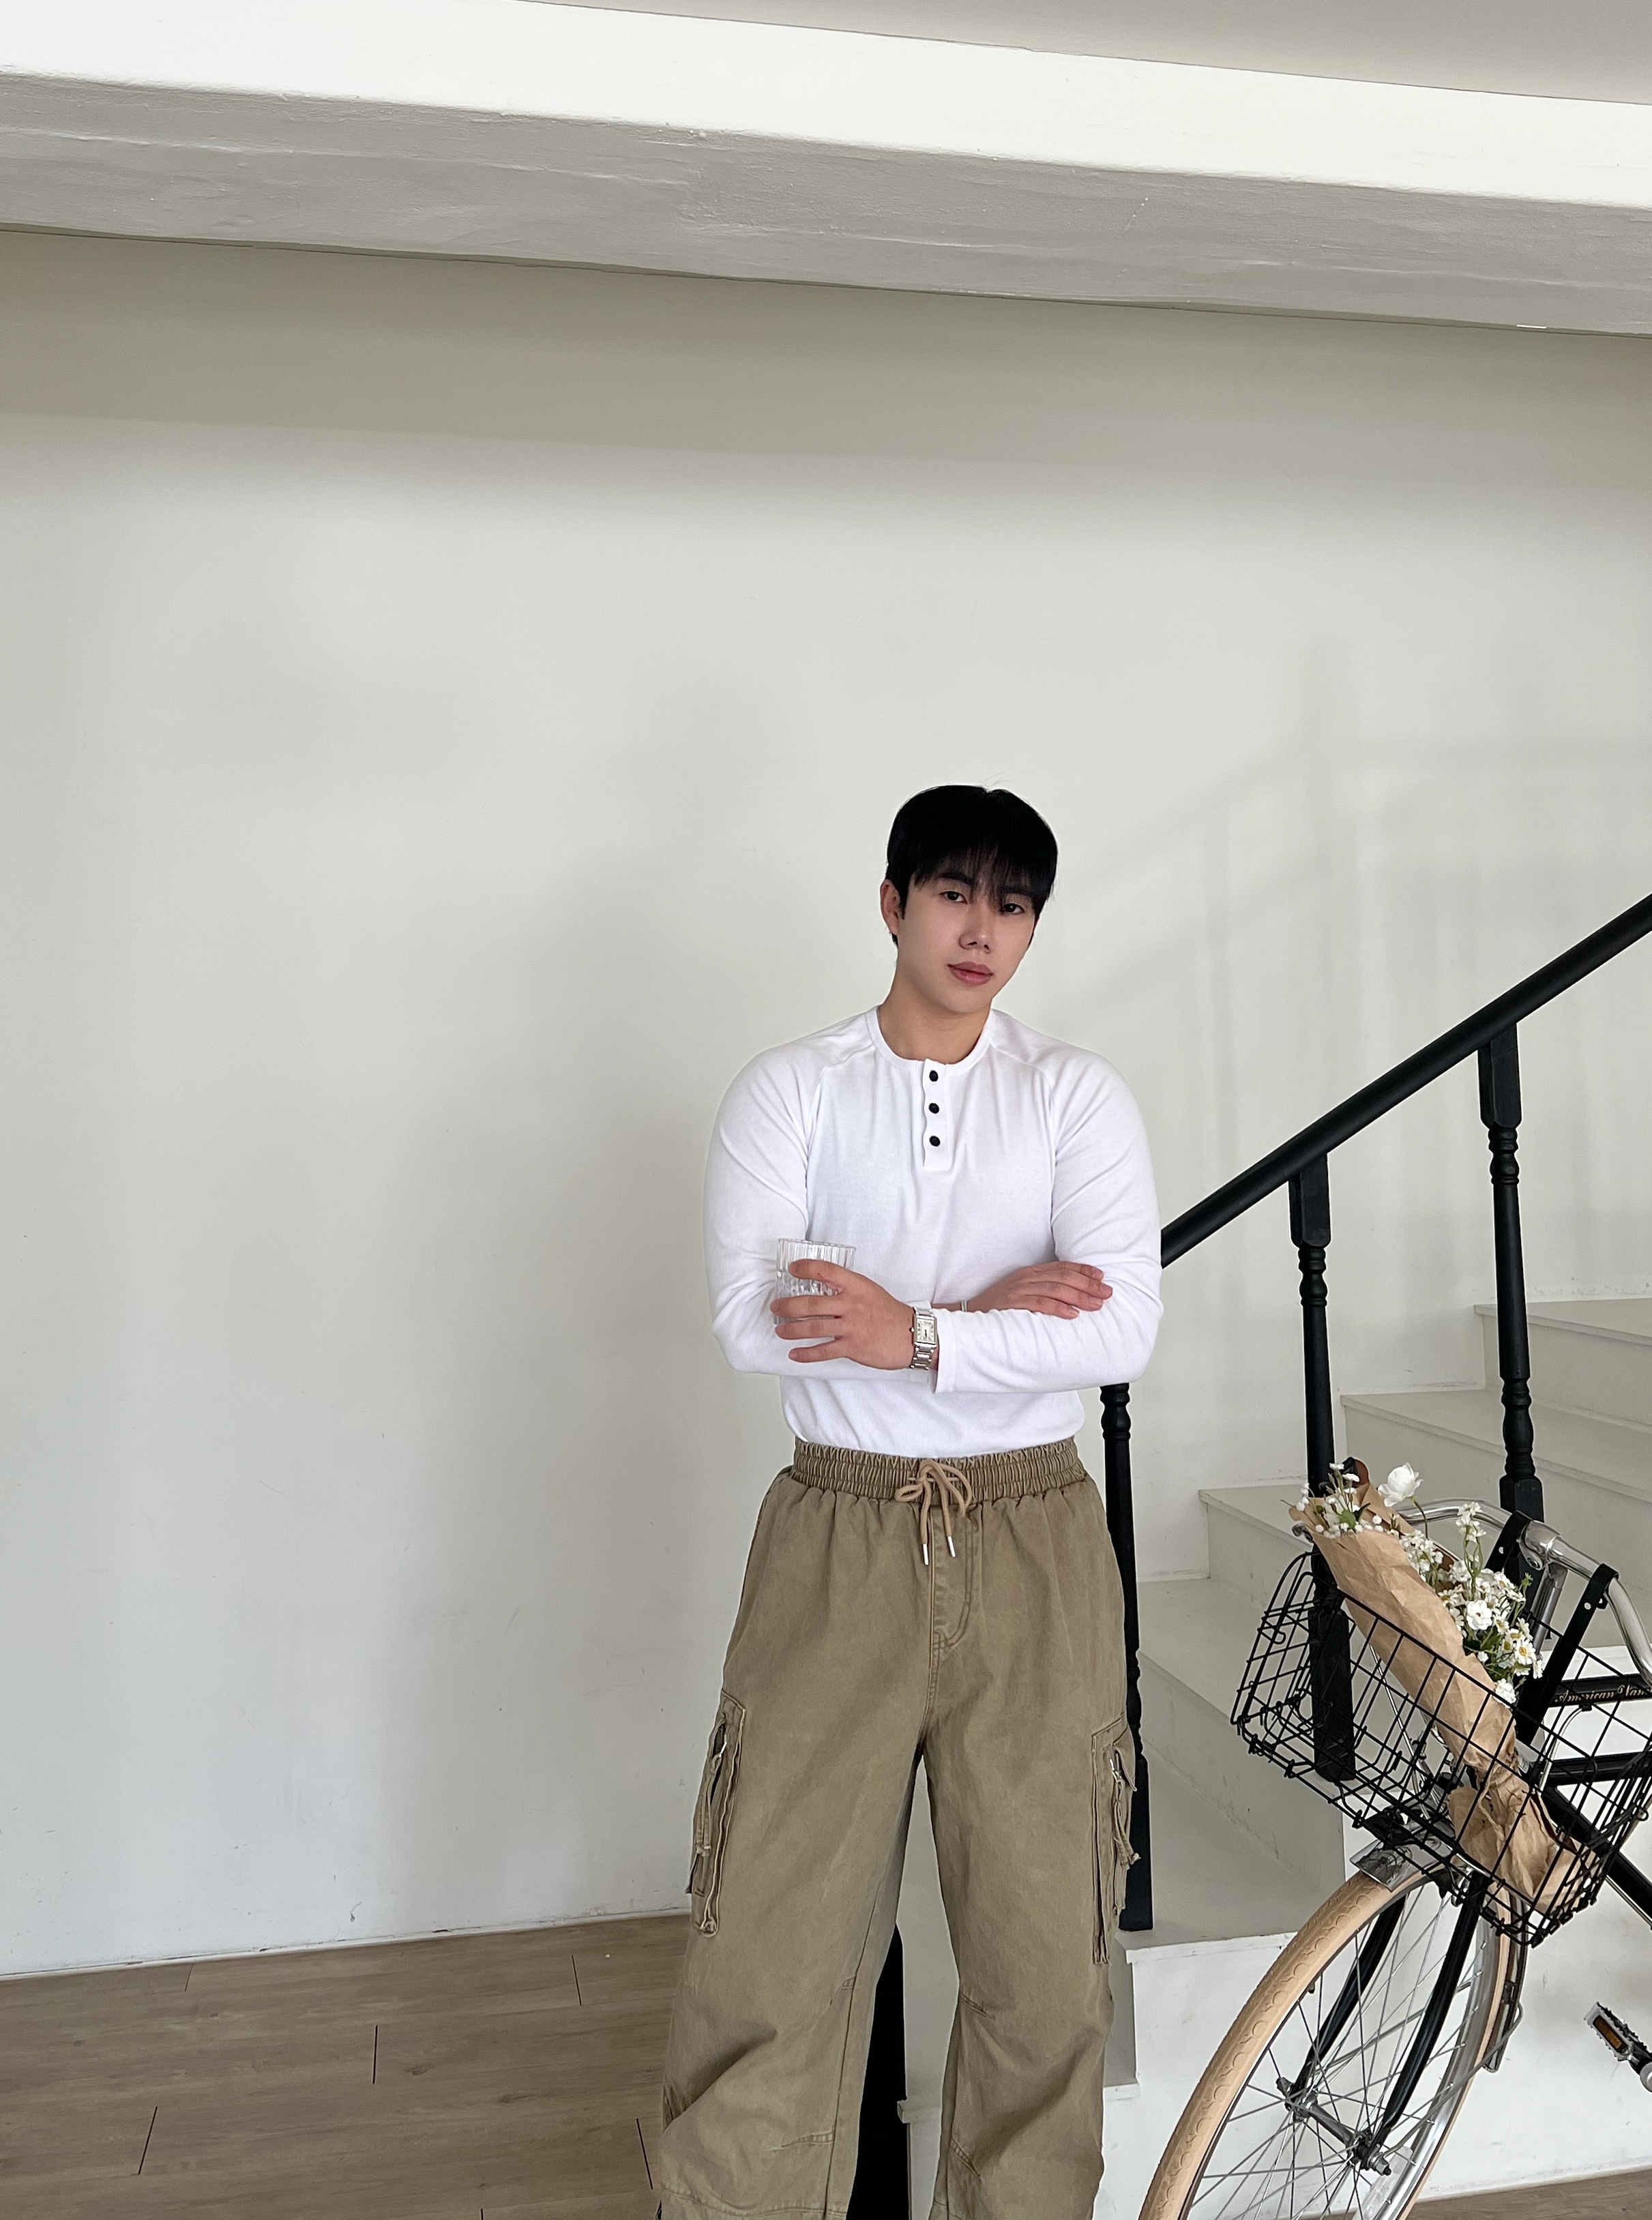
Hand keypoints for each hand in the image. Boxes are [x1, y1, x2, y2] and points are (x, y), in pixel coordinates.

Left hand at [771, 1263, 916, 1368]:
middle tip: (776, 1307)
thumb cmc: (889, 1313)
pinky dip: (806, 1354)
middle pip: (811, 1303)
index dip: (806, 1268)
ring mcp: (851, 1327)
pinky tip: (795, 1354)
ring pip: (813, 1328)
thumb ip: (847, 1288)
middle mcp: (851, 1304)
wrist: (912, 1335)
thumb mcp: (870, 1290)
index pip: (826, 1271)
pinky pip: (824, 1351)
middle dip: (788, 1306)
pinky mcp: (853, 1347)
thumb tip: (821, 1287)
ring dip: (791, 1329)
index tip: (792, 1269)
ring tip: (780, 1330)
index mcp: (856, 1286)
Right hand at [964, 1262, 1111, 1319]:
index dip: (1083, 1270)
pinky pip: (1040, 1303)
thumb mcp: (1021, 1293)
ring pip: (1056, 1289)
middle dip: (1088, 1284)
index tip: (1101, 1277)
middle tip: (1106, 1292)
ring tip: (1096, 1304)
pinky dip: (1059, 1308)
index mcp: (1029, 1272)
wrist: (969, 1316)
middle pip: (1064, 1276)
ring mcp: (1019, 1290)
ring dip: (1080, 1296)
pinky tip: (1073, 1314)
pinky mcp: (1013, 1304)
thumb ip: (1042, 1291)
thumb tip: (1071, 1298)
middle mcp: (1026, 1278)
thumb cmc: (997, 1308)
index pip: (1062, 1267)